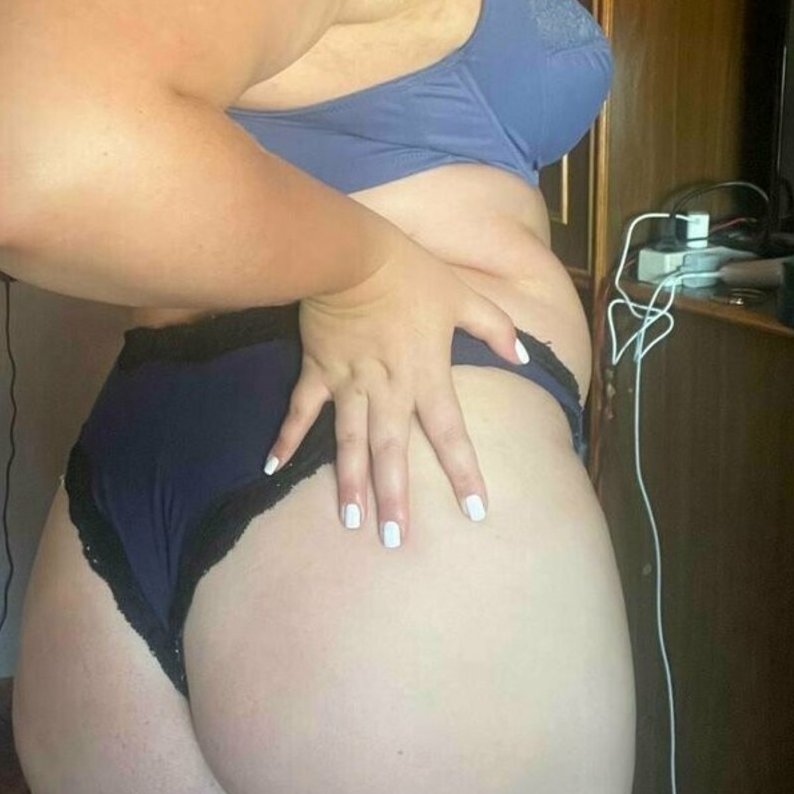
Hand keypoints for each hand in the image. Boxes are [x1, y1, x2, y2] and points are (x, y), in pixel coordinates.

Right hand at [262, 233, 528, 547]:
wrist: (351, 252)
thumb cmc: (410, 272)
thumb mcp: (462, 296)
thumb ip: (496, 328)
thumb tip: (523, 358)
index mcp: (426, 375)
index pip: (450, 433)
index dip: (464, 473)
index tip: (476, 512)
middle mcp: (388, 388)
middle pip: (392, 452)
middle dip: (395, 498)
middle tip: (395, 541)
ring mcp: (349, 382)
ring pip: (349, 441)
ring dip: (349, 482)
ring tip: (350, 521)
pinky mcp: (319, 369)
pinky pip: (301, 410)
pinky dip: (286, 437)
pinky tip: (271, 467)